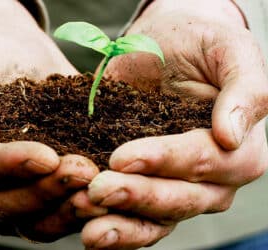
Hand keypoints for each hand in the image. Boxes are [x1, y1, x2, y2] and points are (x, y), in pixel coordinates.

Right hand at [0, 0, 102, 241]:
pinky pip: (51, 219)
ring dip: (65, 209)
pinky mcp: (33, 203)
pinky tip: (103, 198)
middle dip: (43, 190)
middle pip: (1, 205)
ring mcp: (1, 202)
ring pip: (29, 221)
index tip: (47, 155)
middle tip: (83, 171)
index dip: (8, 165)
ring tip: (98, 190)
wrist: (12, 58)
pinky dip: (76, 213)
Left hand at [78, 0, 267, 248]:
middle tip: (98, 189)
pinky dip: (115, 226)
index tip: (122, 157)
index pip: (206, 160)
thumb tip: (232, 135)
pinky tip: (86, 227)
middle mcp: (212, 176)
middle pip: (182, 198)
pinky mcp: (146, 187)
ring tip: (90, 229)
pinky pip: (137, 218)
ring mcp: (178, 186)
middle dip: (140, 196)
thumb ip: (244, 88)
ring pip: (159, 219)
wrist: (164, 45)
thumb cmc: (198, 44)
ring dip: (124, 226)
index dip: (166, 161)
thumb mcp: (228, 49)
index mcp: (239, 145)